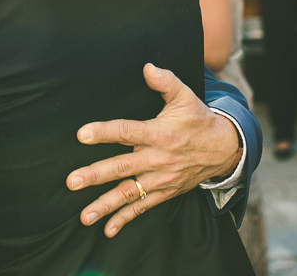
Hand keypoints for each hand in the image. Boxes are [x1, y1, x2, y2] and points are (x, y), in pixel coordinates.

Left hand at [65, 64, 241, 237]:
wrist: (224, 149)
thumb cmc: (198, 120)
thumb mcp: (186, 96)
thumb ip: (166, 81)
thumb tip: (148, 67)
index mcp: (159, 134)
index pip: (127, 131)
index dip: (104, 132)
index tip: (82, 134)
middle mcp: (157, 159)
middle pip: (122, 167)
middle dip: (95, 175)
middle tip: (72, 181)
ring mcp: (160, 179)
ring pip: (128, 193)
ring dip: (105, 205)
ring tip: (84, 216)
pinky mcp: (164, 192)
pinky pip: (142, 207)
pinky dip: (125, 219)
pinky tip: (107, 229)